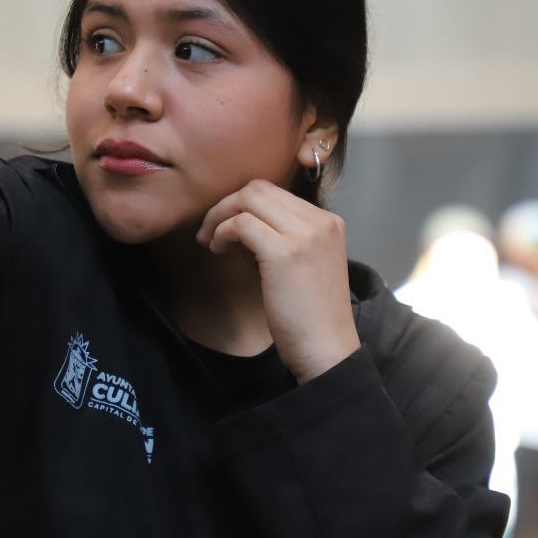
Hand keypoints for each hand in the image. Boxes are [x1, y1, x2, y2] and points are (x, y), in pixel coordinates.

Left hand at [197, 180, 360, 383]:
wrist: (327, 349)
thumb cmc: (310, 316)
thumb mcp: (301, 265)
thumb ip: (279, 238)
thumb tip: (239, 224)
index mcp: (328, 222)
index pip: (276, 192)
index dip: (243, 205)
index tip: (226, 227)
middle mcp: (320, 221)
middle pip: (260, 188)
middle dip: (227, 205)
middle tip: (209, 231)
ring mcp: (304, 234)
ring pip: (249, 199)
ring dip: (220, 216)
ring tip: (210, 241)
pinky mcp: (284, 253)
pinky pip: (241, 224)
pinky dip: (222, 232)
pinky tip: (217, 250)